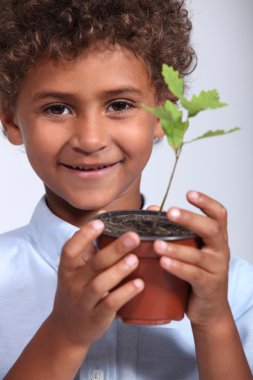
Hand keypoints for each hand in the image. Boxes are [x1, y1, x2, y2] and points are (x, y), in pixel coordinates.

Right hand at [50, 220, 143, 346]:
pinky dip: (124, 294)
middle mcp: (73, 284)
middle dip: (114, 250)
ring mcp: (84, 302)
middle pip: (93, 264)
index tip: (101, 222)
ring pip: (100, 285)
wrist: (67, 329)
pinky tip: (139, 284)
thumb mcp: (76, 270)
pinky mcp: (96, 318)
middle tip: (133, 237)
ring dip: (118, 271)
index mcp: (68, 268)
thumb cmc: (77, 291)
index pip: (70, 249)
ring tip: (135, 260)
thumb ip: (88, 247)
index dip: (84, 235)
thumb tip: (103, 216)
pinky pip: (110, 305)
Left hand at [154, 191, 230, 326]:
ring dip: (175, 247)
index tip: (189, 193)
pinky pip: (193, 274)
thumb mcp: (189, 250)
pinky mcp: (209, 285)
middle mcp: (220, 250)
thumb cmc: (197, 274)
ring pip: (198, 255)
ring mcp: (216, 269)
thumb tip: (151, 210)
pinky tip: (163, 262)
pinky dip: (177, 267)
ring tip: (157, 244)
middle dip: (190, 219)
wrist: (210, 309)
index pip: (219, 214)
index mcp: (216, 238)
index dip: (206, 202)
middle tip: (170, 212)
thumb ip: (173, 231)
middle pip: (211, 229)